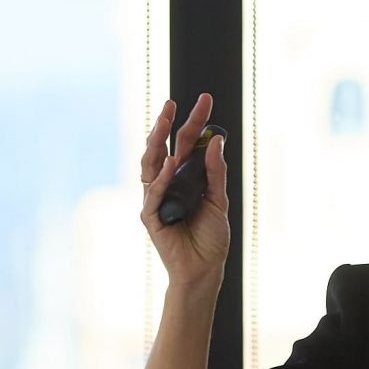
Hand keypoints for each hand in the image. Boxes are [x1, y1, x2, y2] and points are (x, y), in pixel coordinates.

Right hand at [138, 93, 229, 292]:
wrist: (205, 269)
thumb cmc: (210, 236)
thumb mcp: (218, 199)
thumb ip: (215, 172)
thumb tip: (215, 140)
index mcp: (183, 177)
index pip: (185, 143)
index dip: (193, 121)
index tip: (205, 99)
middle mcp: (166, 183)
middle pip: (163, 148)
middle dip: (166, 124)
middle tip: (172, 103)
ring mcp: (156, 198)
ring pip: (150, 165)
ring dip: (156, 142)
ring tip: (165, 121)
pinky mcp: (151, 216)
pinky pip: (154, 194)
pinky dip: (162, 178)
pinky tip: (171, 163)